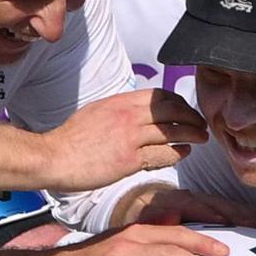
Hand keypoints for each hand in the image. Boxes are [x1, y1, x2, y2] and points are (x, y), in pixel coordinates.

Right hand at [44, 88, 206, 191]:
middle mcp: (128, 116)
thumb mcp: (96, 112)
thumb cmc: (71, 139)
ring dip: (191, 134)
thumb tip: (137, 113)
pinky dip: (177, 152)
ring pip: (172, 131)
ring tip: (200, 138)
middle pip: (172, 110)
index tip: (185, 110)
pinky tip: (183, 153)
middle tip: (200, 124)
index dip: (178, 102)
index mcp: (119, 101)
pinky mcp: (129, 160)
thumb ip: (119, 111)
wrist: (54, 157)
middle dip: (191, 116)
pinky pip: (163, 154)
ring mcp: (130, 137)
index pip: (159, 95)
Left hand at [121, 187, 255, 228]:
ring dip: (247, 214)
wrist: (137, 204)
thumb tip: (171, 216)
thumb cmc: (140, 217)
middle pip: (218, 204)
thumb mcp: (143, 218)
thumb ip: (156, 218)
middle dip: (239, 214)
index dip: (210, 213)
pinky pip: (230, 209)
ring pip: (227, 206)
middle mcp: (192, 198)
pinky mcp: (209, 206)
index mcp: (175, 201)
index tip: (225, 222)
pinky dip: (246, 214)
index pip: (196, 205)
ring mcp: (202, 201)